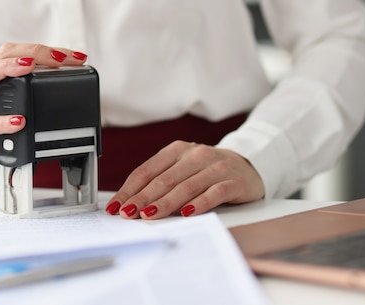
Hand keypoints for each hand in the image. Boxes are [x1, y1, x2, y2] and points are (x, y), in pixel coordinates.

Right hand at [0, 42, 86, 179]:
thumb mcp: (9, 113)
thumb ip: (29, 104)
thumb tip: (64, 101)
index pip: (22, 54)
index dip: (48, 52)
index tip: (75, 56)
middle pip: (6, 54)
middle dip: (36, 52)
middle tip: (62, 57)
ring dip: (11, 67)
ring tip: (32, 67)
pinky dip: (1, 120)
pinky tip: (19, 120)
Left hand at [104, 141, 264, 218]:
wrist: (248, 164)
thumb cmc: (207, 170)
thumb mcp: (182, 169)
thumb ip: (160, 181)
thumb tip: (130, 202)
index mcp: (176, 150)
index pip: (147, 171)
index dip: (129, 189)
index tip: (116, 206)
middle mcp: (195, 155)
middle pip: (163, 179)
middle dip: (142, 198)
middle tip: (128, 213)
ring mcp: (215, 167)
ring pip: (186, 186)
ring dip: (165, 203)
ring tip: (149, 215)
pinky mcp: (233, 181)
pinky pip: (214, 193)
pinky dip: (200, 203)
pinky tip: (187, 213)